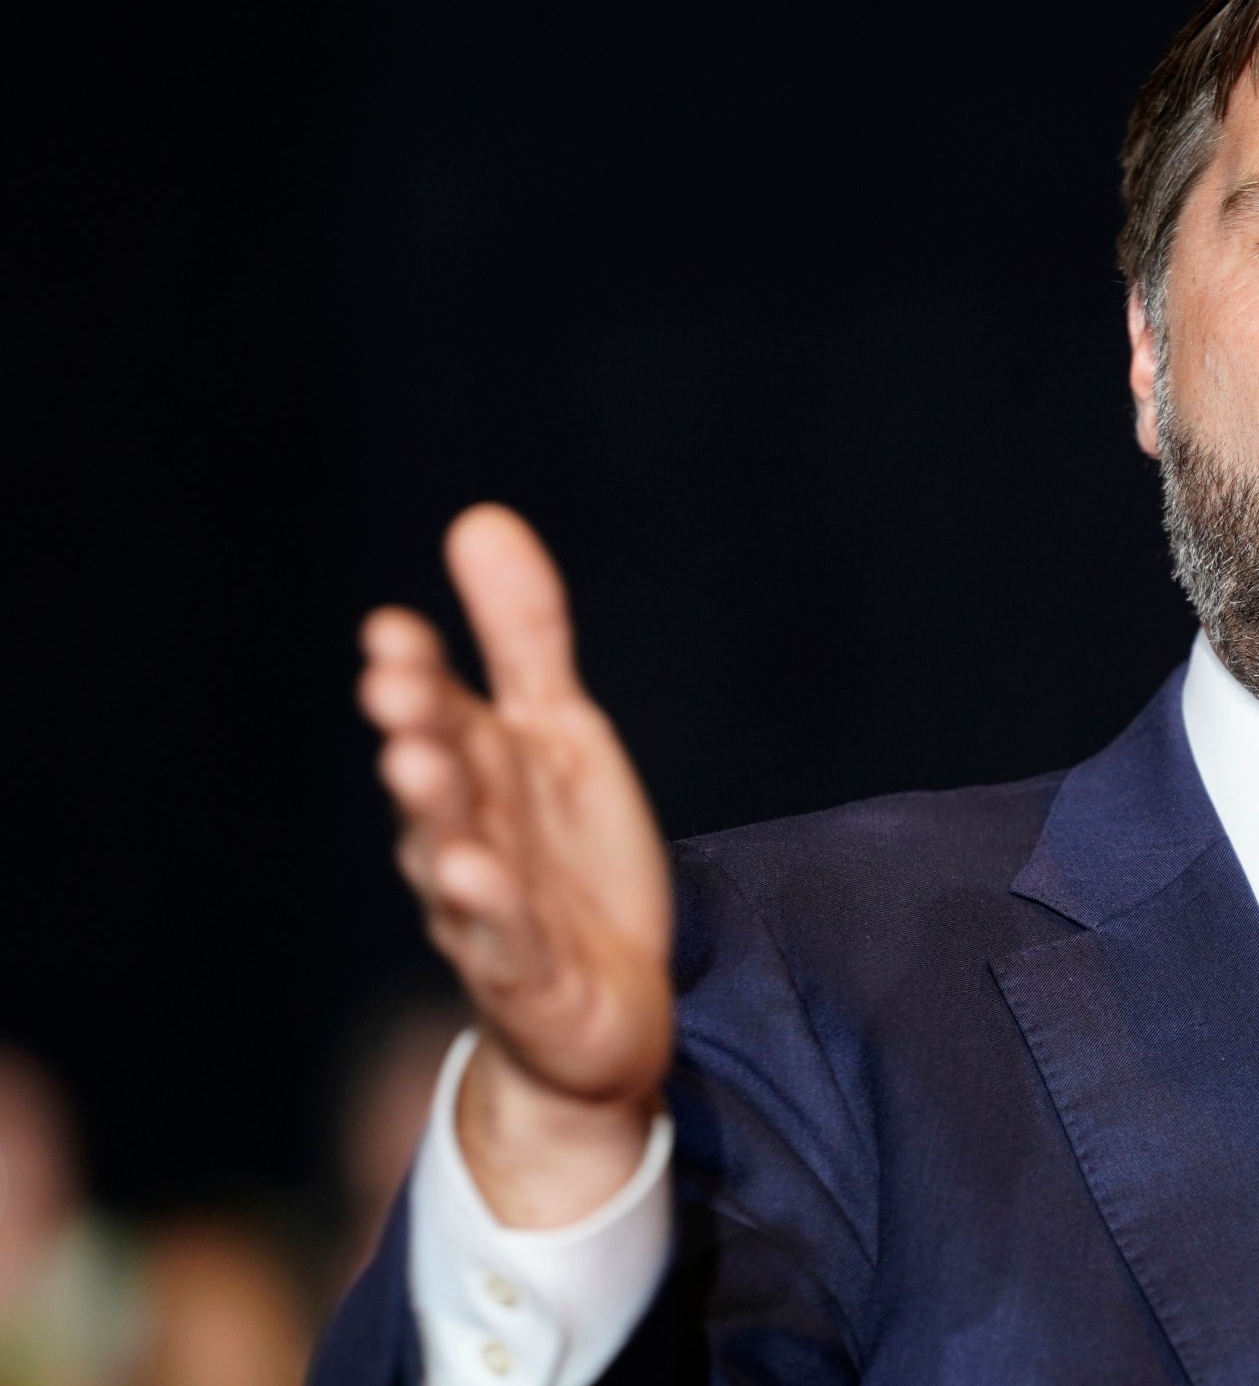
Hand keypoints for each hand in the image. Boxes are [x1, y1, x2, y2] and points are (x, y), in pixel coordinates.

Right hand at [358, 504, 671, 1225]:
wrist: (598, 1007)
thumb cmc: (566, 860)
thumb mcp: (558, 735)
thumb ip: (525, 638)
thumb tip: (480, 517)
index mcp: (476, 772)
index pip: (440, 711)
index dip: (416, 674)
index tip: (395, 631)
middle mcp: (463, 838)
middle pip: (438, 779)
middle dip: (417, 731)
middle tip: (395, 686)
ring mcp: (489, 913)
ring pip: (454, 859)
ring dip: (436, 815)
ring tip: (418, 765)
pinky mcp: (528, 979)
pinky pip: (507, 946)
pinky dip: (494, 913)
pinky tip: (477, 878)